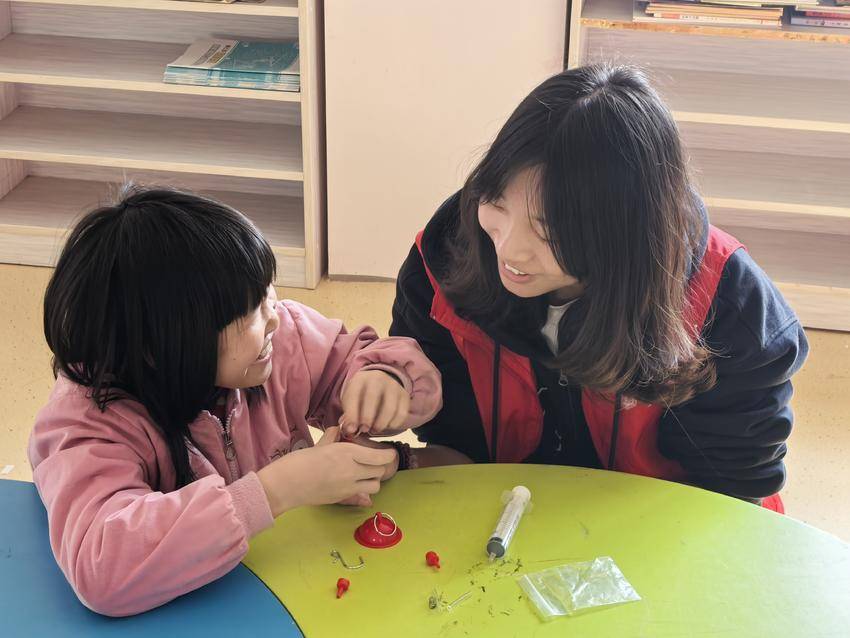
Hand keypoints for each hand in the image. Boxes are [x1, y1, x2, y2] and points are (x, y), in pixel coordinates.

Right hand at [257, 427, 396, 516]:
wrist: (285, 486)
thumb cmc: (298, 462)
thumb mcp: (318, 446)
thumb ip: (332, 438)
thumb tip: (338, 430)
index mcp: (346, 452)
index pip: (379, 457)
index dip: (388, 455)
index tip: (389, 453)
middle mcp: (351, 470)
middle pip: (379, 471)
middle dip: (380, 466)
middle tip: (374, 462)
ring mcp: (347, 487)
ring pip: (375, 485)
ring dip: (373, 480)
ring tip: (364, 474)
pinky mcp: (342, 499)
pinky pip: (362, 496)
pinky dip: (363, 491)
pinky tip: (355, 486)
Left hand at [340, 370, 410, 436]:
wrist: (378, 384)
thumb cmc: (361, 396)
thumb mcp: (351, 401)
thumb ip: (349, 416)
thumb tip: (351, 430)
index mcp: (360, 379)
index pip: (354, 395)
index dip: (352, 414)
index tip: (351, 429)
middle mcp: (377, 379)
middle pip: (372, 398)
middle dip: (367, 418)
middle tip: (364, 430)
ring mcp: (393, 386)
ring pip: (389, 408)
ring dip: (381, 423)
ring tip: (374, 429)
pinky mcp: (404, 395)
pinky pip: (402, 413)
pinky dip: (394, 424)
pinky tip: (386, 425)